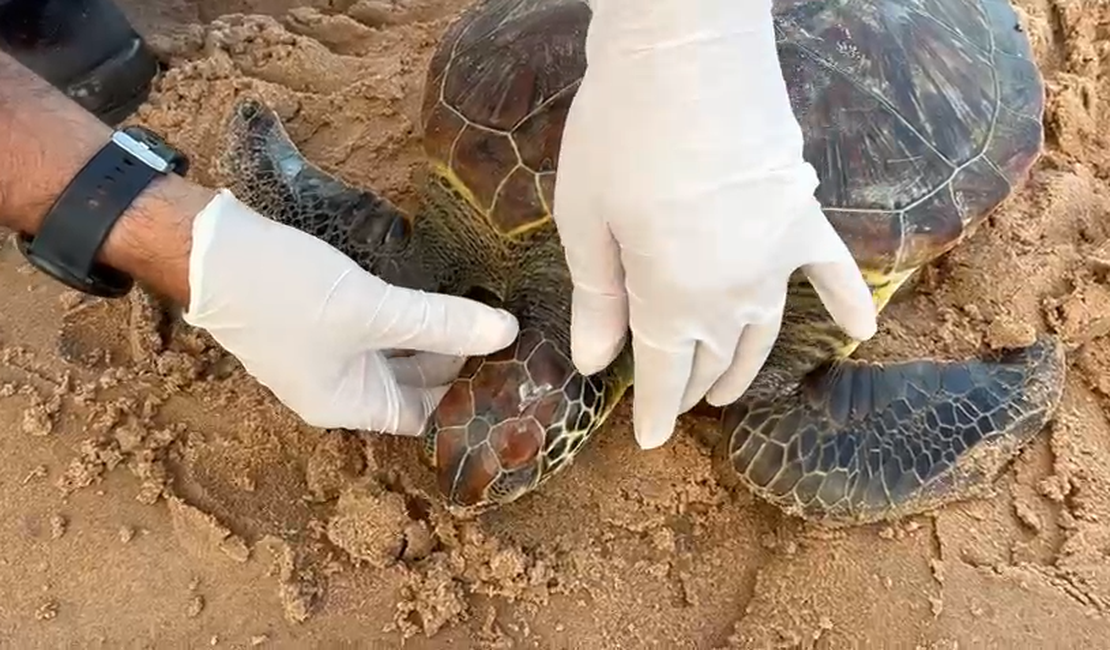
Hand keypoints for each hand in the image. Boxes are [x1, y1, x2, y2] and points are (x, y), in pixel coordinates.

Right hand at [183, 190, 519, 435]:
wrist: (205, 247)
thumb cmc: (281, 291)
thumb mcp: (370, 309)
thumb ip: (438, 323)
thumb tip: (507, 334)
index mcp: (346, 405)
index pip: (424, 414)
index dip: (467, 396)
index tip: (512, 369)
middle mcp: (339, 386)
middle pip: (415, 381)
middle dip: (460, 359)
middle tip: (514, 335)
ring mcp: (330, 351)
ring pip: (400, 349)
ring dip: (438, 331)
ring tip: (491, 310)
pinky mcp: (326, 316)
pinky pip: (382, 324)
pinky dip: (412, 313)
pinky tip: (445, 290)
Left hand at [553, 0, 877, 448]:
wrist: (687, 50)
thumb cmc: (620, 133)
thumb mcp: (587, 222)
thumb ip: (597, 300)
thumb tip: (594, 365)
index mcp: (673, 300)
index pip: (664, 376)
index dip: (653, 413)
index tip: (646, 442)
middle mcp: (734, 292)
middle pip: (714, 357)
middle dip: (691, 387)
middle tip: (674, 399)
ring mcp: (777, 255)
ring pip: (764, 331)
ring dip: (745, 365)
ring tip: (727, 388)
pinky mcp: (802, 214)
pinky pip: (833, 269)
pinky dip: (848, 302)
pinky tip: (861, 331)